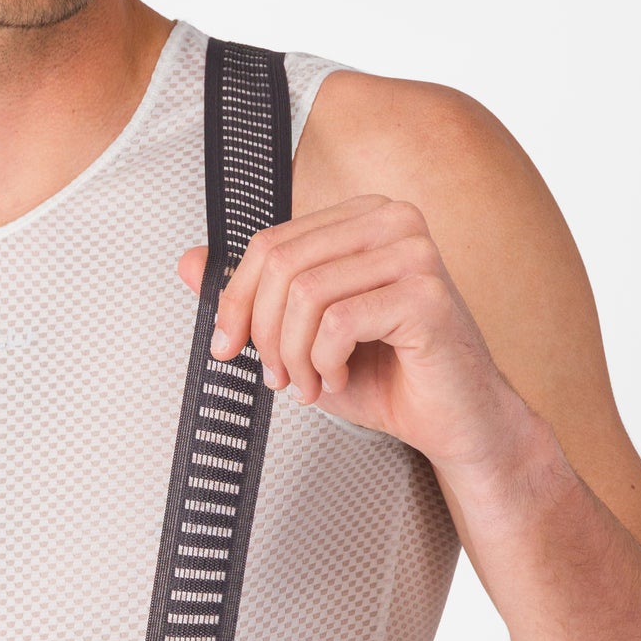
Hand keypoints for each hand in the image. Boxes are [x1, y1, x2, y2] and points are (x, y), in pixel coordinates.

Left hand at [176, 194, 527, 475]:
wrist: (453, 421)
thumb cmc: (384, 376)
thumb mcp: (300, 336)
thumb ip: (251, 297)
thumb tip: (187, 262)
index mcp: (362, 218)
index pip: (271, 243)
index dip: (236, 300)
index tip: (228, 347)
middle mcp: (393, 221)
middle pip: (282, 263)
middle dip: (263, 331)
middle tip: (275, 377)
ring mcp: (415, 254)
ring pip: (306, 294)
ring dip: (294, 354)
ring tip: (311, 384)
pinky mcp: (426, 295)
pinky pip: (338, 323)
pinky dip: (326, 363)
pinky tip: (343, 379)